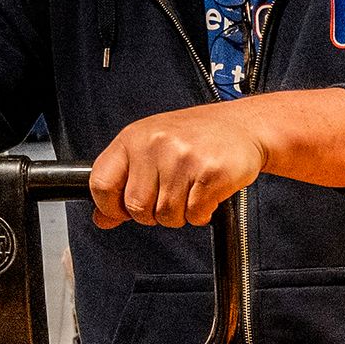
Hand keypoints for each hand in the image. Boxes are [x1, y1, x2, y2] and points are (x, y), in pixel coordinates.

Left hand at [89, 105, 265, 229]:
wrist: (244, 125)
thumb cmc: (197, 136)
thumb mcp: (151, 149)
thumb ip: (125, 181)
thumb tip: (101, 218)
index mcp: (134, 137)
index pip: (101, 183)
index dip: (109, 206)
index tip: (123, 210)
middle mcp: (155, 144)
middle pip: (136, 207)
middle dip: (153, 214)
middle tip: (171, 196)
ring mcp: (183, 157)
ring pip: (166, 215)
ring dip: (181, 214)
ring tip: (191, 190)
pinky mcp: (211, 172)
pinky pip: (195, 215)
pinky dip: (201, 213)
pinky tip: (207, 192)